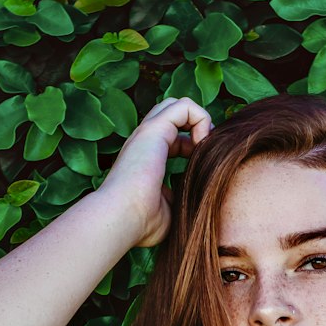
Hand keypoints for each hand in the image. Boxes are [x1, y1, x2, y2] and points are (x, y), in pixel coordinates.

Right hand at [103, 96, 213, 248]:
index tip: (201, 168)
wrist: (121, 218)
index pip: (173, 137)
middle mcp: (145, 141)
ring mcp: (148, 132)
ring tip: (203, 147)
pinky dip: (201, 119)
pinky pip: (185, 106)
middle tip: (204, 153)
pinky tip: (201, 145)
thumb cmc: (140, 222)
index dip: (193, 148)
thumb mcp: (166, 210)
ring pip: (178, 103)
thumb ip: (175, 199)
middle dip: (196, 127)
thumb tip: (186, 198)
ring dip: (199, 121)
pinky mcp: (154, 129)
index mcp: (146, 158)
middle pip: (173, 113)